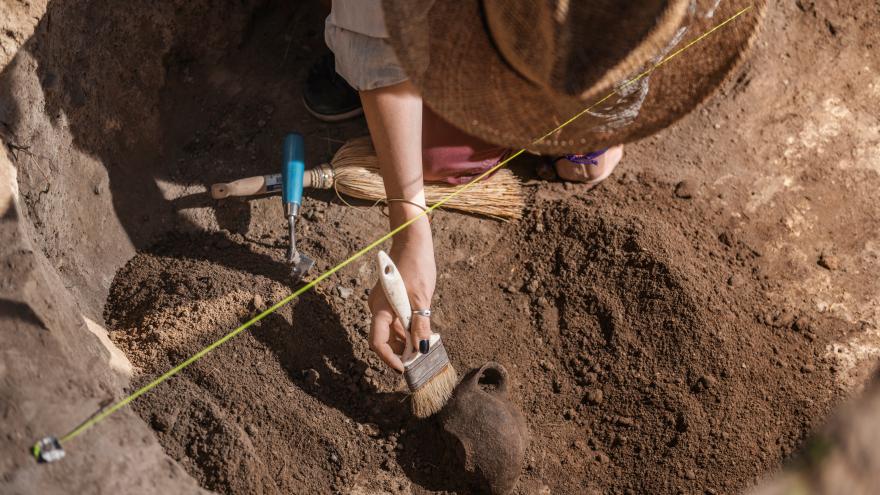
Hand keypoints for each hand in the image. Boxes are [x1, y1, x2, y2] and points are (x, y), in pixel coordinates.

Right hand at [367, 226, 435, 371]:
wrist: (411, 241)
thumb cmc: (415, 266)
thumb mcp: (421, 298)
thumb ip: (420, 325)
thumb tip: (421, 348)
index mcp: (380, 308)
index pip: (377, 342)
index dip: (389, 359)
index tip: (403, 369)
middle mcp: (377, 308)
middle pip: (383, 339)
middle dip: (399, 352)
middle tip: (418, 360)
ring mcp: (383, 303)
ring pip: (390, 330)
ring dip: (404, 341)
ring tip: (422, 348)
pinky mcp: (391, 299)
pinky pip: (395, 320)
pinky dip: (406, 329)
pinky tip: (420, 332)